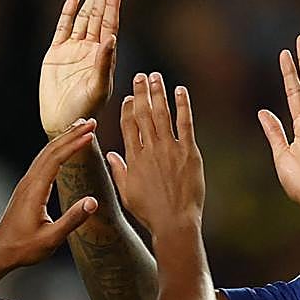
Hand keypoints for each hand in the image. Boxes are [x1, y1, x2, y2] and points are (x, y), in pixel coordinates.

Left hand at [0, 120, 99, 268]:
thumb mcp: (51, 239)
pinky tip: (64, 149)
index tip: (91, 134)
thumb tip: (93, 202)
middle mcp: (29, 182)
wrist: (0, 252)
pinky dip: (57, 150)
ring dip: (64, 139)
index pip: (56, 159)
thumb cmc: (24, 248)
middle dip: (71, 134)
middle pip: (50, 150)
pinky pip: (43, 162)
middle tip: (91, 122)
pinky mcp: (27, 188)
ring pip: (46, 154)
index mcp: (35, 191)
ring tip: (81, 128)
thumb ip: (72, 220)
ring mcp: (26, 184)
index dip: (74, 144)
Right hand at [39, 0, 120, 137]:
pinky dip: (67, 13)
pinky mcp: (56, 54)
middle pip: (98, 15)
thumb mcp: (98, 88)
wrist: (64, 123)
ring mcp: (73, 50)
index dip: (113, 4)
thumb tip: (111, 38)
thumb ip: (104, 64)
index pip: (110, 24)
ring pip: (83, 18)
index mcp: (104, 56)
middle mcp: (90, 50)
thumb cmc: (85, 110)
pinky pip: (63, 28)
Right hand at [107, 73, 204, 233]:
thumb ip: (119, 171)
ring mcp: (170, 149)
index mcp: (133, 158)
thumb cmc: (150, 212)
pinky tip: (180, 91)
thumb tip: (111, 155)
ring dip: (158, 93)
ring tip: (156, 77)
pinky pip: (185, 123)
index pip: (128, 125)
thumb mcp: (127, 193)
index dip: (128, 107)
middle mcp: (150, 149)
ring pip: (162, 114)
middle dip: (141, 92)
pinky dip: (182, 105)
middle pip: (143, 114)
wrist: (174, 222)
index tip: (129, 96)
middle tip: (140, 76)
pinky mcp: (189, 153)